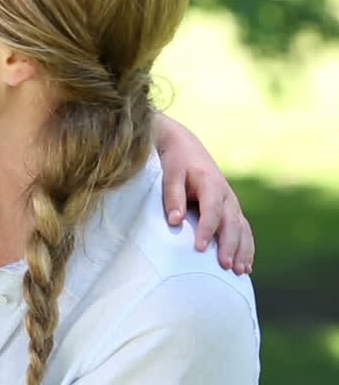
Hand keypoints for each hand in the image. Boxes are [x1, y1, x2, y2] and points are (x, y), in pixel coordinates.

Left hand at [156, 114, 254, 274]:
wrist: (186, 146)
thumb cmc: (176, 162)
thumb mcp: (170, 174)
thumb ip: (173, 197)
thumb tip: (174, 222)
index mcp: (211, 183)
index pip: (211, 210)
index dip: (207, 230)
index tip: (200, 249)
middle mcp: (227, 194)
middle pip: (231, 223)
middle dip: (230, 245)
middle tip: (225, 266)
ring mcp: (232, 203)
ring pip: (242, 229)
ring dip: (243, 250)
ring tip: (240, 272)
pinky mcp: (232, 210)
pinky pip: (244, 230)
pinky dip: (247, 248)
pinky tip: (246, 266)